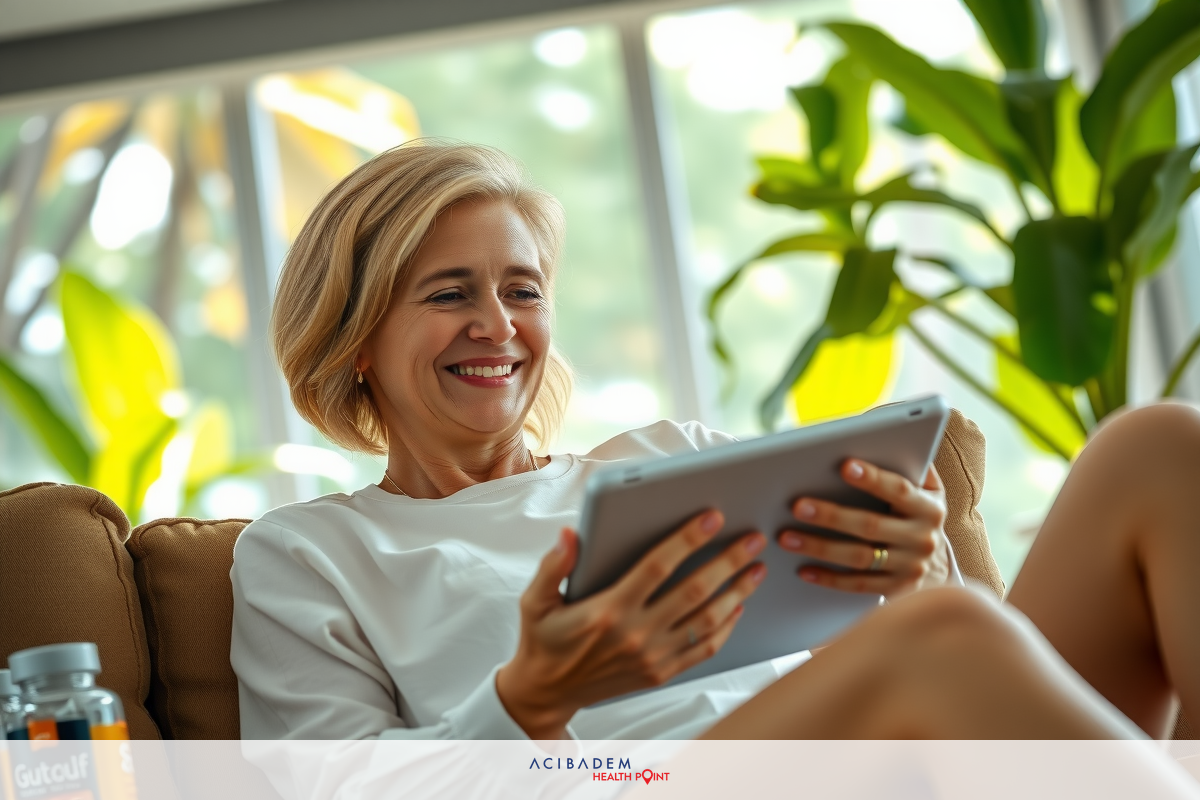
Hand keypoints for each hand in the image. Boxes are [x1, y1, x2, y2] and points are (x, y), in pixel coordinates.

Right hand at [496, 511, 765, 738]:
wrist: (547, 692)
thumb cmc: (544, 639)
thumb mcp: (535, 600)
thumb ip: (553, 565)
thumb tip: (570, 534)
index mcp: (608, 609)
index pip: (657, 566)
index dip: (688, 539)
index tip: (713, 517)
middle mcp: (636, 634)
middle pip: (694, 590)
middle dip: (729, 561)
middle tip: (753, 539)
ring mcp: (653, 656)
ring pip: (707, 620)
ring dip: (737, 592)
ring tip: (757, 569)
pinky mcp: (661, 673)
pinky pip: (704, 649)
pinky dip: (726, 627)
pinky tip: (738, 606)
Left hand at [777, 460, 951, 598]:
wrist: (935, 561)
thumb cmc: (911, 510)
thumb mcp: (920, 485)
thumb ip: (902, 458)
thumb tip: (876, 421)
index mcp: (929, 507)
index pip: (899, 489)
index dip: (873, 478)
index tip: (845, 465)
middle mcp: (923, 539)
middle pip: (871, 526)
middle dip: (831, 515)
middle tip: (796, 505)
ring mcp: (910, 568)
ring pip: (859, 557)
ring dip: (819, 547)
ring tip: (787, 537)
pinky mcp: (895, 591)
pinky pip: (857, 585)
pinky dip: (828, 578)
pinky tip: (802, 568)